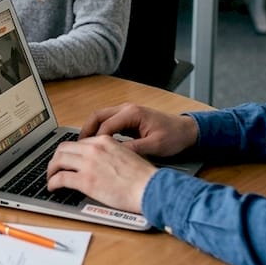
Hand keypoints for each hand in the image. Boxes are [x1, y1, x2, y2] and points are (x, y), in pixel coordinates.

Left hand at [46, 136, 155, 212]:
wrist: (150, 188)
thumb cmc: (143, 178)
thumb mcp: (126, 155)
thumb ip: (110, 155)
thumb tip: (101, 163)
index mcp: (104, 141)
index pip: (79, 143)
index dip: (70, 152)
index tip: (68, 159)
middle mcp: (94, 149)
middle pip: (63, 148)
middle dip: (56, 159)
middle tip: (54, 168)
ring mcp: (88, 164)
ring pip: (58, 161)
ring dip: (51, 170)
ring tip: (50, 178)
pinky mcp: (85, 181)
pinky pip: (60, 178)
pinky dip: (53, 182)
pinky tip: (53, 187)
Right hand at [79, 103, 198, 158]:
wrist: (187, 131)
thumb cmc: (174, 136)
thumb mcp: (154, 146)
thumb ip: (133, 149)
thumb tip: (114, 155)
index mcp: (132, 113)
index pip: (106, 125)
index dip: (95, 140)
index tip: (88, 153)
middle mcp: (127, 109)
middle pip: (97, 116)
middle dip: (86, 131)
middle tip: (78, 147)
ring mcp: (127, 112)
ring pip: (101, 118)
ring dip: (92, 131)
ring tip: (84, 147)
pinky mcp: (128, 119)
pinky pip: (108, 122)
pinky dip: (100, 131)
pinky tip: (98, 144)